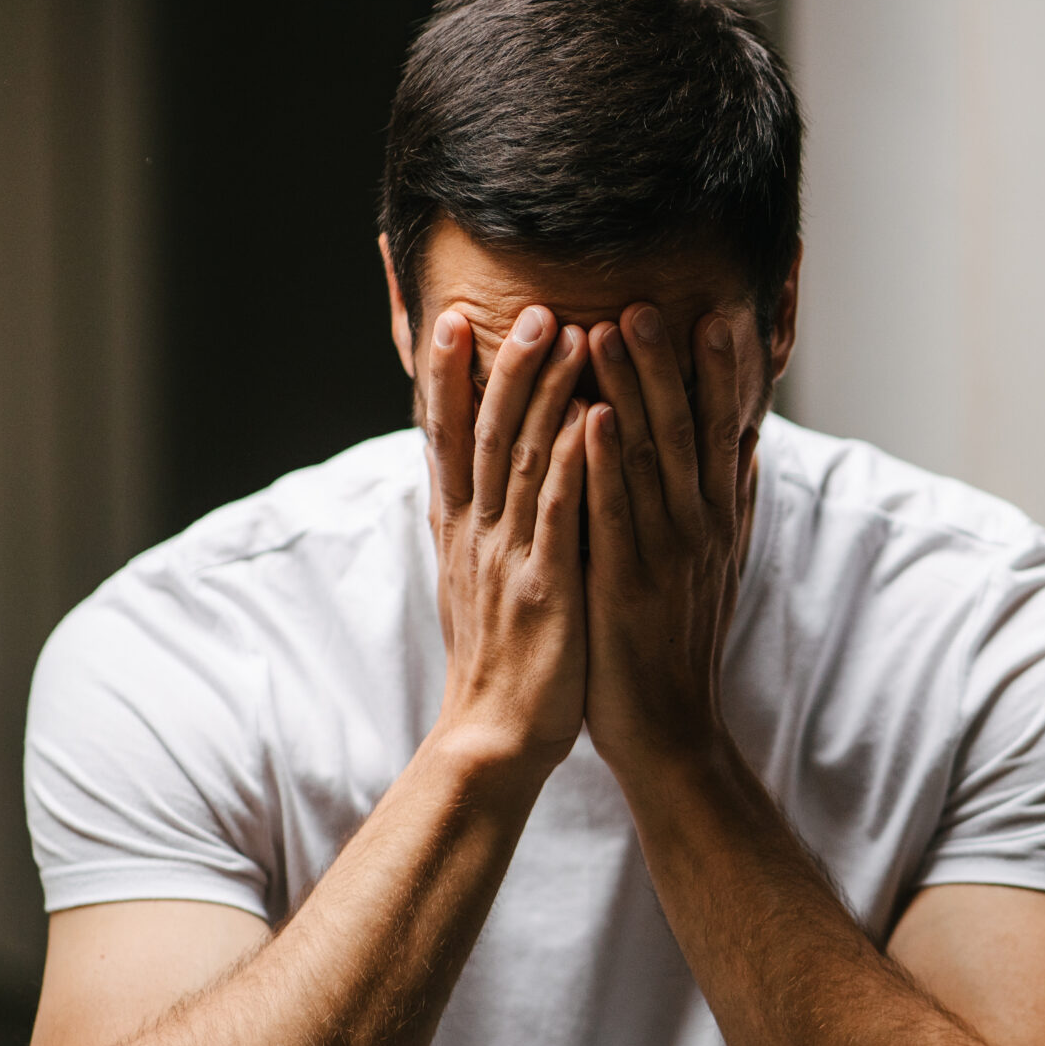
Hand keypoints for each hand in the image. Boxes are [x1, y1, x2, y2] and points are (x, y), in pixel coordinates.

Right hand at [421, 304, 590, 771]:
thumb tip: (467, 478)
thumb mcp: (476, 580)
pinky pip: (561, 514)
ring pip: (526, 458)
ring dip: (546, 394)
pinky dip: (576, 462)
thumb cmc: (500, 659)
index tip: (453, 318)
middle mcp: (479, 533)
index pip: (449, 438)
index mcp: (464, 530)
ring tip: (568, 332)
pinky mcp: (546, 587)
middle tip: (530, 306)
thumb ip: (476, 524)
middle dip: (507, 366)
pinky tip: (594, 417)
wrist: (493, 739)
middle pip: (489, 433)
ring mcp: (510, 557)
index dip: (449, 377)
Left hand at [580, 302, 761, 774]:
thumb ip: (733, 500)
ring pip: (648, 458)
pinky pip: (614, 515)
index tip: (717, 314)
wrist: (671, 729)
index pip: (722, 431)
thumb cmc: (681, 642)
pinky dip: (603, 464)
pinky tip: (590, 418)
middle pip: (686, 430)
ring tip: (609, 329)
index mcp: (717, 519)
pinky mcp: (624, 584)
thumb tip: (750, 441)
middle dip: (668, 363)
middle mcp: (698, 527)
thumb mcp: (720, 564)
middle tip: (652, 300)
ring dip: (631, 392)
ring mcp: (664, 554)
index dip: (721, 373)